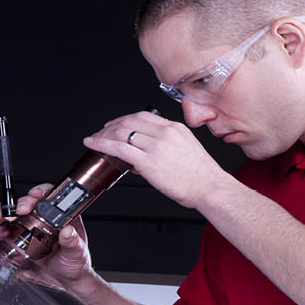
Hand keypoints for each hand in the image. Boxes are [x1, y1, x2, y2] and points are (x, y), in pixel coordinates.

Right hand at [0, 184, 96, 294]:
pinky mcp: (20, 241)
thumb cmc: (76, 262)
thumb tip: (68, 231)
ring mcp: (30, 229)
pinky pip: (5, 234)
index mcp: (60, 217)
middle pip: (26, 203)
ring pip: (12, 216)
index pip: (49, 196)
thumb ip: (72, 242)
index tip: (34, 195)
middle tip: (12, 213)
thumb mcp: (77, 252)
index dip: (39, 192)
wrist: (68, 279)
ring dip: (0, 216)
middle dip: (15, 205)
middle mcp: (43, 219)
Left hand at [83, 111, 227, 208]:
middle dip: (111, 126)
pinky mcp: (148, 161)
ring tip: (94, 139)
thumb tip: (141, 157)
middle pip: (129, 121)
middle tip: (101, 132)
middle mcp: (165, 133)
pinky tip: (93, 144)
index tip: (116, 125)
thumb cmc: (202, 175)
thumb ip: (165, 149)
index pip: (143, 116)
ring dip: (103, 134)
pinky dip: (102, 144)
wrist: (211, 187)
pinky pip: (119, 148)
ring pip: (121, 132)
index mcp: (175, 128)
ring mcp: (156, 146)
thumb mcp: (186, 151)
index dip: (125, 119)